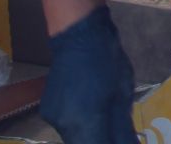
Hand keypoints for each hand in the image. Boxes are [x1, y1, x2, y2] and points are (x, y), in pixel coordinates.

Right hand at [40, 6, 134, 143]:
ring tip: (104, 114)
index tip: (121, 141)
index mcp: (86, 123)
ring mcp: (52, 118)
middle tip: (115, 131)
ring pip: (74, 138)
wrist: (79, 37)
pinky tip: (89, 106)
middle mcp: (63, 126)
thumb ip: (123, 130)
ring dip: (90, 134)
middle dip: (101, 141)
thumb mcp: (123, 97)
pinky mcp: (46, 111)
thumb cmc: (109, 64)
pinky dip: (80, 124)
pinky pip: (66, 126)